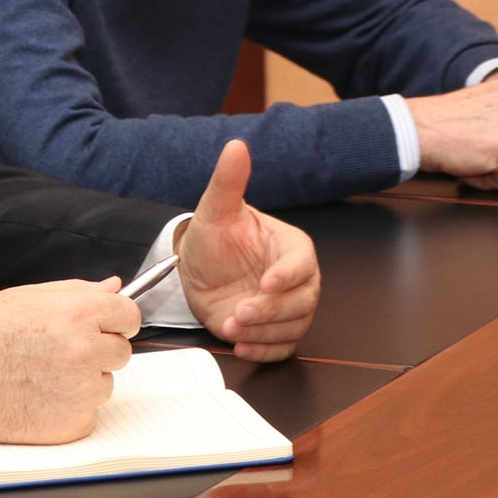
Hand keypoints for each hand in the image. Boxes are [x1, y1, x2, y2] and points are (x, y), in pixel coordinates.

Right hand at [0, 278, 138, 443]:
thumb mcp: (28, 297)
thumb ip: (78, 291)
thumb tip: (114, 288)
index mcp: (78, 314)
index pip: (129, 316)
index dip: (117, 320)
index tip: (107, 326)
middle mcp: (85, 351)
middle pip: (121, 351)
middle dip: (99, 350)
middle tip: (60, 352)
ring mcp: (82, 391)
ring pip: (104, 384)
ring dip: (84, 381)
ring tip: (42, 376)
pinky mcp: (74, 424)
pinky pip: (88, 413)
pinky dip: (70, 408)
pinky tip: (39, 398)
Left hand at [179, 141, 319, 360]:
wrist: (195, 269)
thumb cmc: (212, 238)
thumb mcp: (215, 209)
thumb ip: (228, 180)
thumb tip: (236, 145)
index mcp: (291, 248)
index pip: (302, 265)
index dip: (287, 276)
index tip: (266, 283)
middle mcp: (296, 280)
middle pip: (301, 302)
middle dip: (271, 311)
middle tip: (240, 312)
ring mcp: (286, 308)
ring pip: (292, 328)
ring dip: (263, 333)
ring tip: (232, 327)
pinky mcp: (273, 332)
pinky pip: (280, 348)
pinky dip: (263, 351)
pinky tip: (240, 346)